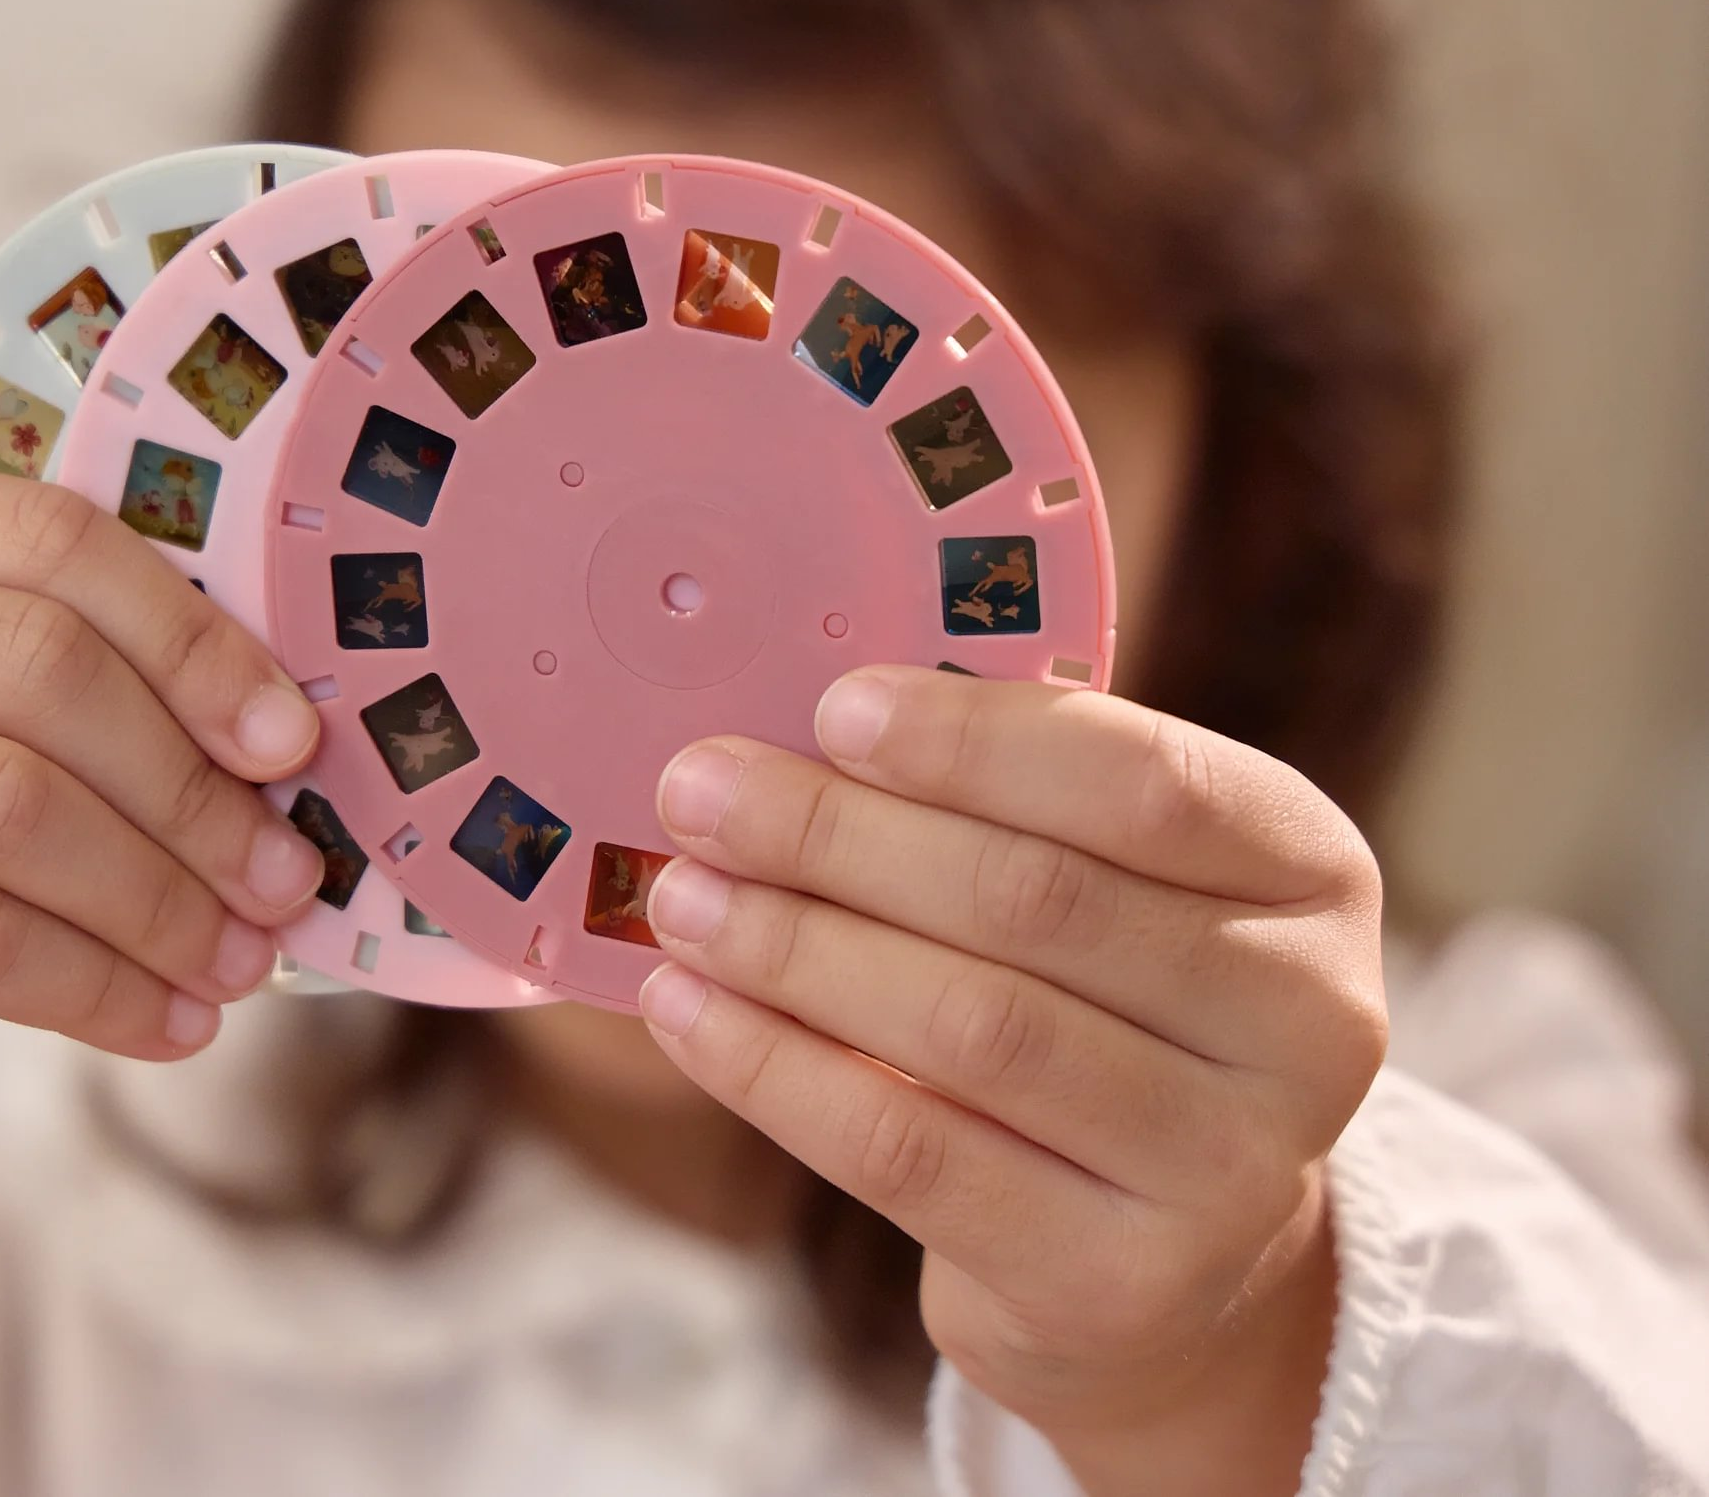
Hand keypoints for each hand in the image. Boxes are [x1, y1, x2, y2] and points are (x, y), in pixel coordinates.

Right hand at [0, 460, 325, 1298]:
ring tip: (230, 966)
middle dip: (190, 791)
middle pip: (36, 671)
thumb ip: (30, 674)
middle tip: (279, 880)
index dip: (194, 643)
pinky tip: (153, 1024)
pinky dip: (87, 988)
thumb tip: (275, 739)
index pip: (44, 539)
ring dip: (155, 903)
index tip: (291, 744)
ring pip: (5, 809)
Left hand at [636, 665, 1384, 1496]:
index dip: (975, 742)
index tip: (832, 707)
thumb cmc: (1102, 1013)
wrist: (1167, 1268)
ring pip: (970, 1027)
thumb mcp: (1107, 889)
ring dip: (794, 948)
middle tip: (699, 792)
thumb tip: (785, 736)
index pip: (1142, 782)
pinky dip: (774, 1068)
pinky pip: (908, 1152)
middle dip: (838, 835)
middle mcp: (1310, 1020)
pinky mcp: (1118, 1281)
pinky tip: (688, 1010)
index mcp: (1310, 871)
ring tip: (679, 898)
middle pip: (1035, 901)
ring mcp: (1229, 1169)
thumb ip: (999, 805)